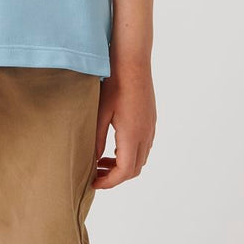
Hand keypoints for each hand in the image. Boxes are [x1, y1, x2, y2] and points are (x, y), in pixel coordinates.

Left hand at [91, 64, 156, 188]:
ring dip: (123, 165)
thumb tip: (92, 160)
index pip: (124, 172)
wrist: (133, 60)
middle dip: (115, 176)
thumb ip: (97, 138)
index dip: (109, 182)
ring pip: (141, 158)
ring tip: (102, 161)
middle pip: (134, 169)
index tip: (93, 183)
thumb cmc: (115, 83)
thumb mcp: (100, 112)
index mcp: (132, 135)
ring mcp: (150, 127)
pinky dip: (130, 153)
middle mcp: (145, 134)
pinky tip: (115, 145)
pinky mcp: (151, 119)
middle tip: (95, 173)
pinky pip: (144, 146)